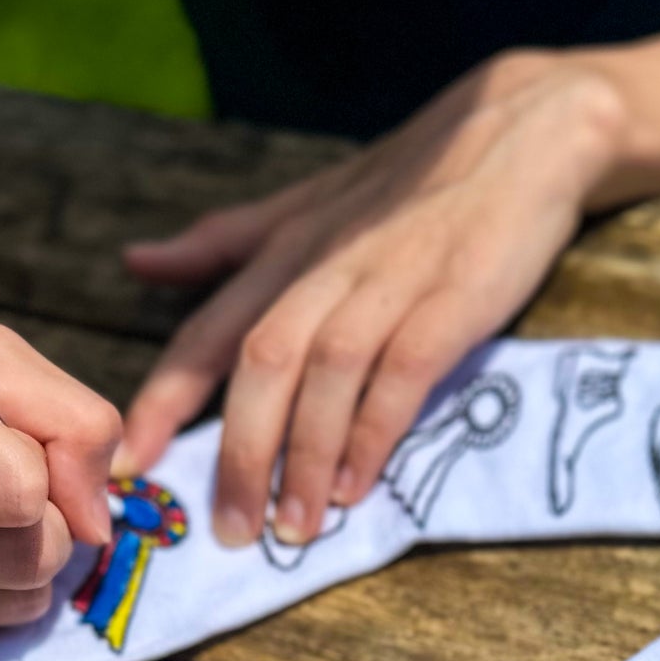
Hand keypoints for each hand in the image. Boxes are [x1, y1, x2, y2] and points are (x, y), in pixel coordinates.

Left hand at [120, 50, 628, 545]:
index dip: (164, 399)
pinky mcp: (452, 298)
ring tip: (293, 527)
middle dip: (239, 451)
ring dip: (305, 456)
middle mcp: (325, 267)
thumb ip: (227, 244)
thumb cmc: (414, 181)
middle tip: (231, 530)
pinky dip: (374, 430)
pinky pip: (402, 373)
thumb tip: (136, 262)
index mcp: (285, 251)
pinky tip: (357, 485)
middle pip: (260, 362)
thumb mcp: (309, 203)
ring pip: (325, 373)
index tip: (132, 465)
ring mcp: (390, 282)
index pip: (208, 331)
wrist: (527, 131)